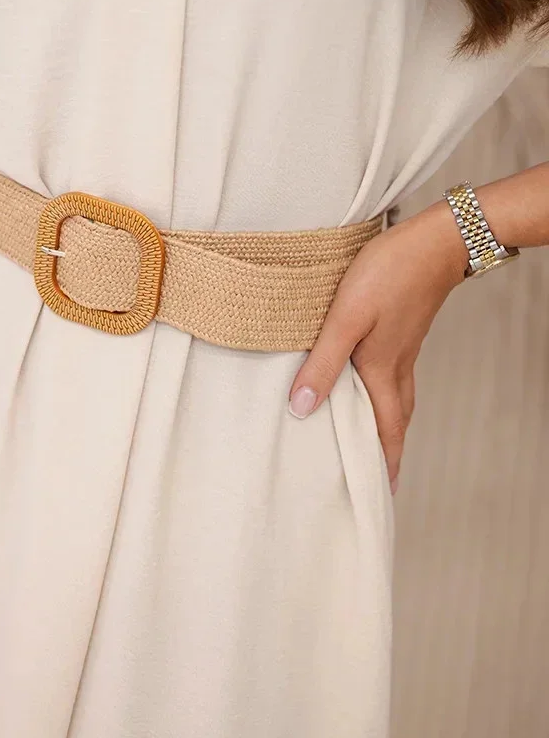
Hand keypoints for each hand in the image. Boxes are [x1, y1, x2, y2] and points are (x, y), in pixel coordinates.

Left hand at [288, 201, 468, 491]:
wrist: (435, 241)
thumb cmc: (388, 273)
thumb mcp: (345, 317)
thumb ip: (323, 362)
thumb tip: (302, 409)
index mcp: (382, 371)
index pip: (385, 432)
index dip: (382, 464)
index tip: (380, 496)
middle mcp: (397, 367)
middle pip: (395, 422)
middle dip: (388, 454)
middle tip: (380, 482)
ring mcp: (404, 349)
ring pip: (397, 400)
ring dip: (388, 426)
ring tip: (374, 444)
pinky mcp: (404, 331)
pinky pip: (396, 378)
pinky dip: (386, 396)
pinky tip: (373, 387)